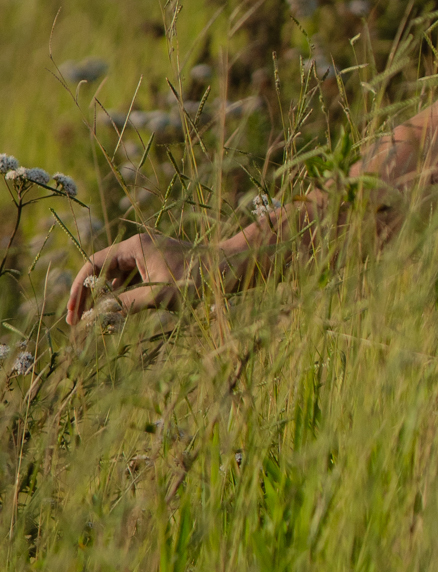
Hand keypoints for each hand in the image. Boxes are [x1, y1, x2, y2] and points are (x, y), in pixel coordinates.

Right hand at [66, 234, 205, 326]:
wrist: (231, 270)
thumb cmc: (198, 280)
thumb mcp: (160, 296)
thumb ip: (126, 305)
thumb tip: (97, 317)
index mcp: (135, 246)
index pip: (94, 264)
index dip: (79, 289)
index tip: (73, 313)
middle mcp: (138, 248)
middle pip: (102, 272)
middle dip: (88, 297)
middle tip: (76, 324)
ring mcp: (149, 258)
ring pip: (116, 280)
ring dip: (105, 300)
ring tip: (95, 325)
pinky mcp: (159, 269)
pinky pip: (132, 284)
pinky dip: (122, 299)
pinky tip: (117, 317)